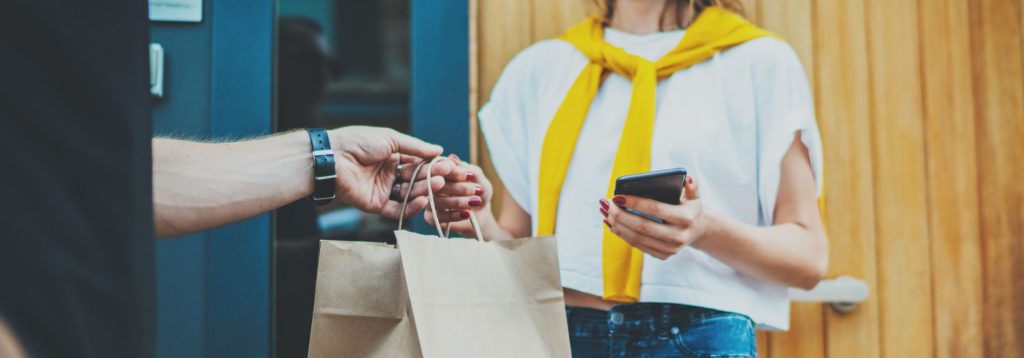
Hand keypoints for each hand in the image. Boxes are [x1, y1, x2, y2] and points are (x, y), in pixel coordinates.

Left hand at [329, 126, 450, 217]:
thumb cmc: (358, 142)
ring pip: (409, 194)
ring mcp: (384, 190)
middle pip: (416, 179)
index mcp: (392, 156)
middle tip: (446, 177)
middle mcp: (390, 174)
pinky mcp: (376, 205)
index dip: (433, 165)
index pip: (418, 163)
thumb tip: (438, 150)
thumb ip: (415, 147)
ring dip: (424, 191)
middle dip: (431, 178)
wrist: (332, 157)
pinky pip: (398, 209)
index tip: (449, 166)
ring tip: (437, 186)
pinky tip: (423, 200)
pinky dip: (411, 207)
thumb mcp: (390, 139)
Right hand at [422, 154, 493, 236]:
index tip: (471, 176)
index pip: (440, 168)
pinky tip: (467, 213)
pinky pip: (437, 217)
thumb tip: (452, 158)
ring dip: (458, 201)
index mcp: (440, 171)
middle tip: (477, 190)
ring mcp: (429, 201)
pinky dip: (454, 215)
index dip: (454, 172)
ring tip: (475, 201)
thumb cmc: (479, 192)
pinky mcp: (431, 217)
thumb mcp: (479, 179)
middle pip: (437, 185)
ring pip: (437, 201)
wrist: (482, 213)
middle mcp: (430, 184)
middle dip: (458, 187)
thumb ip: (467, 169)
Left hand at [600, 176, 708, 259]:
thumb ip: (692, 185)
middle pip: (642, 226)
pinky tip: (611, 223)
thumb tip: (686, 178)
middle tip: (605, 203)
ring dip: (617, 225)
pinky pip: (637, 245)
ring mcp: (670, 249)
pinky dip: (621, 234)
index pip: (655, 209)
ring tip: (604, 211)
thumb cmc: (689, 206)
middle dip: (620, 214)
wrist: (698, 229)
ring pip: (637, 238)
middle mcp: (678, 236)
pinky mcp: (662, 255)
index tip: (617, 196)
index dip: (634, 203)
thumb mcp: (694, 194)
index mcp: (685, 218)